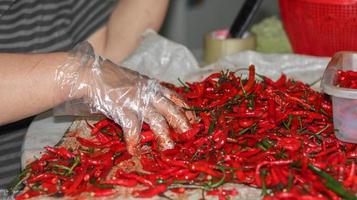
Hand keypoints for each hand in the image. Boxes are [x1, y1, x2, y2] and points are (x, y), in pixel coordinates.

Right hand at [55, 42, 190, 154]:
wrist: (88, 73)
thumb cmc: (108, 77)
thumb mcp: (132, 80)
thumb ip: (143, 90)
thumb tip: (151, 103)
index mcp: (151, 85)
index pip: (174, 96)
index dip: (185, 108)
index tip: (194, 118)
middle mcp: (148, 93)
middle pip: (171, 108)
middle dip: (182, 122)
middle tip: (188, 134)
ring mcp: (136, 101)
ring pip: (157, 120)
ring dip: (163, 136)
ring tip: (168, 148)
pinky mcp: (123, 109)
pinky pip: (133, 129)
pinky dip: (134, 141)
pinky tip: (135, 151)